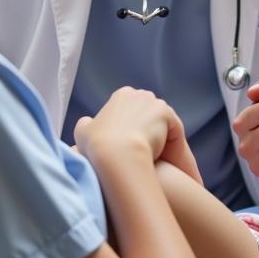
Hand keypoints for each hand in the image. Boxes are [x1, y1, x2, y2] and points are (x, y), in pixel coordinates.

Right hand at [73, 88, 201, 183]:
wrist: (114, 153)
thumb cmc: (96, 144)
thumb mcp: (83, 131)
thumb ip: (87, 124)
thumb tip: (89, 123)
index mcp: (122, 96)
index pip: (133, 110)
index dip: (133, 128)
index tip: (132, 146)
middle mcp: (140, 94)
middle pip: (150, 114)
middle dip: (149, 131)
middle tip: (147, 153)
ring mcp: (155, 103)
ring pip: (164, 123)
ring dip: (163, 138)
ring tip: (162, 160)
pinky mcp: (167, 115)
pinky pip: (174, 131)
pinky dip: (175, 146)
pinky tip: (172, 162)